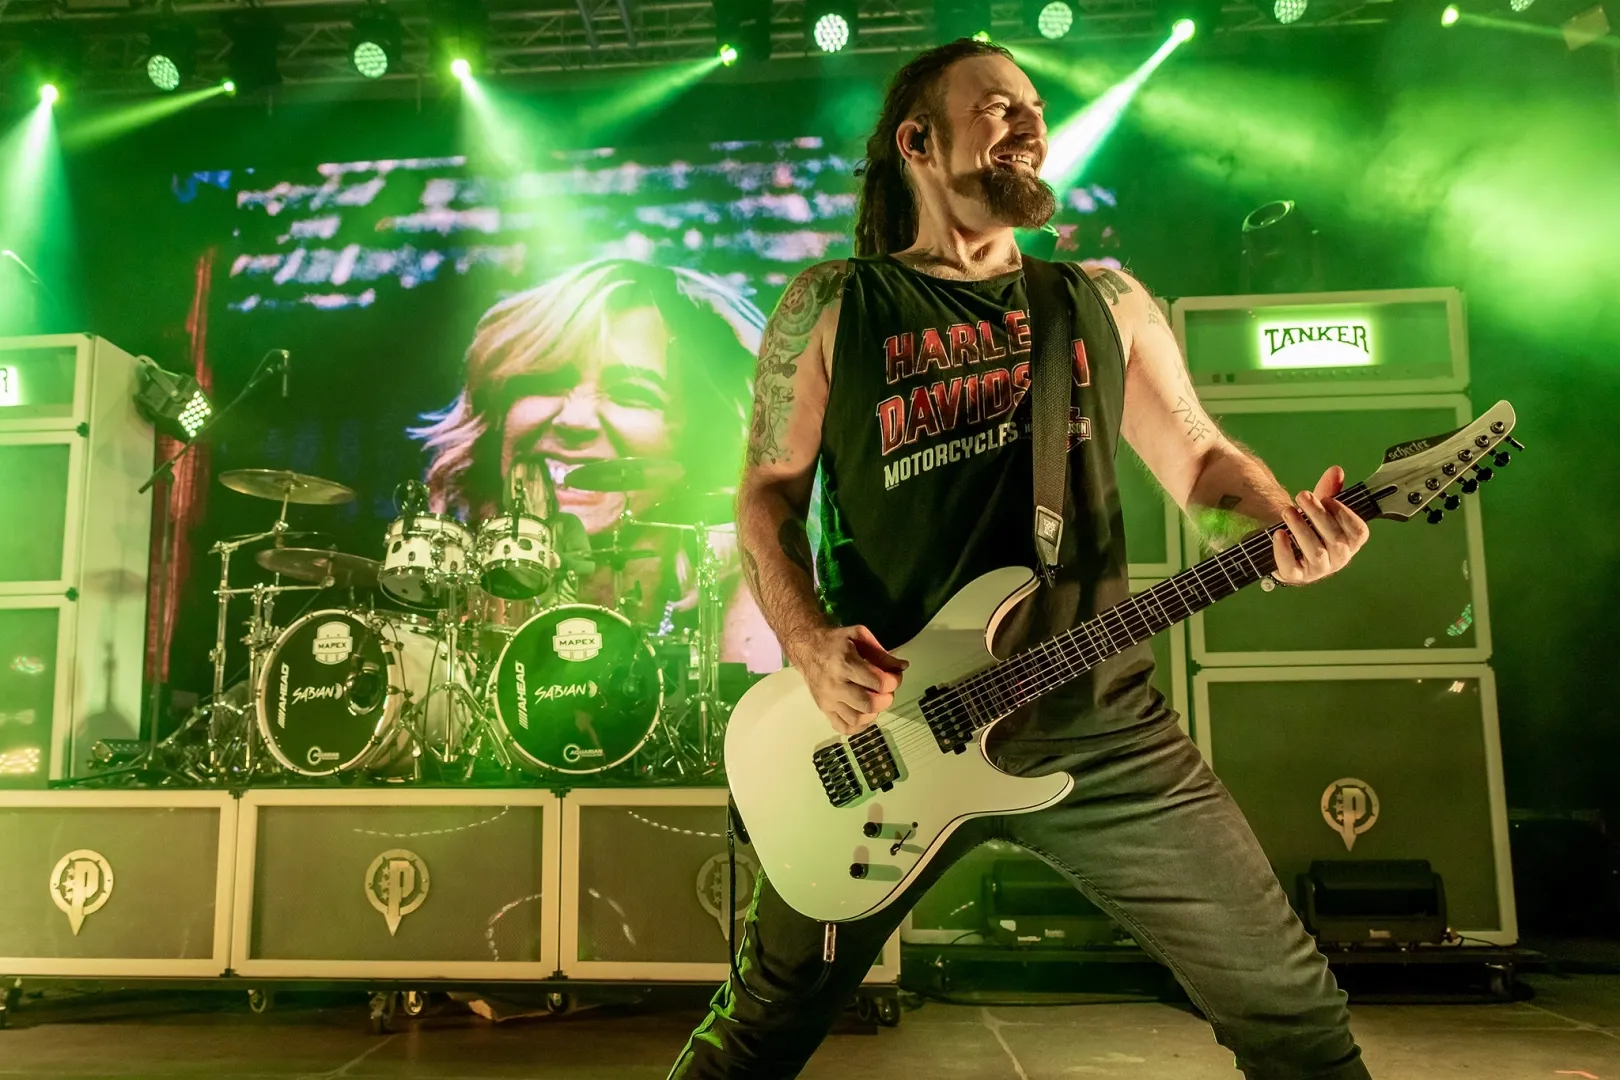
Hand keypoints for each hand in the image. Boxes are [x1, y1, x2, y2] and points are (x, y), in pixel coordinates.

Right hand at [788, 625, 907, 734]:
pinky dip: (860, 725)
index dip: (894, 681)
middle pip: (869, 704)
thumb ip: (881, 653)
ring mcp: (828, 700)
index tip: (895, 675)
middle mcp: (835, 685)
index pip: (878, 682)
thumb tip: (902, 667)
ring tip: (875, 699)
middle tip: (886, 689)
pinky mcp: (824, 709)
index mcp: (844, 664)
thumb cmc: (835, 641)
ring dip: (874, 712)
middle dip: (886, 698)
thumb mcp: (859, 636)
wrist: (806, 648)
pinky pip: (844, 727)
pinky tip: (864, 712)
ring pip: (858, 719)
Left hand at [1271, 465, 1370, 585]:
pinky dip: (1284, 550)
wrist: (1288, 546)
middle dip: (1318, 515)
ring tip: (1288, 511)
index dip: (1345, 514)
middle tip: (1302, 496)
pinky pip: (1292, 568)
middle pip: (1335, 540)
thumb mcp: (1321, 507)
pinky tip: (1279, 534)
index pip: (1358, 532)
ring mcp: (1318, 570)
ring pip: (1316, 552)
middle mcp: (1339, 558)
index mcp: (1351, 542)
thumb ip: (1329, 490)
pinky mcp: (1296, 576)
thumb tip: (1336, 470)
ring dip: (1301, 529)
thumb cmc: (1312, 526)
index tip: (1328, 499)